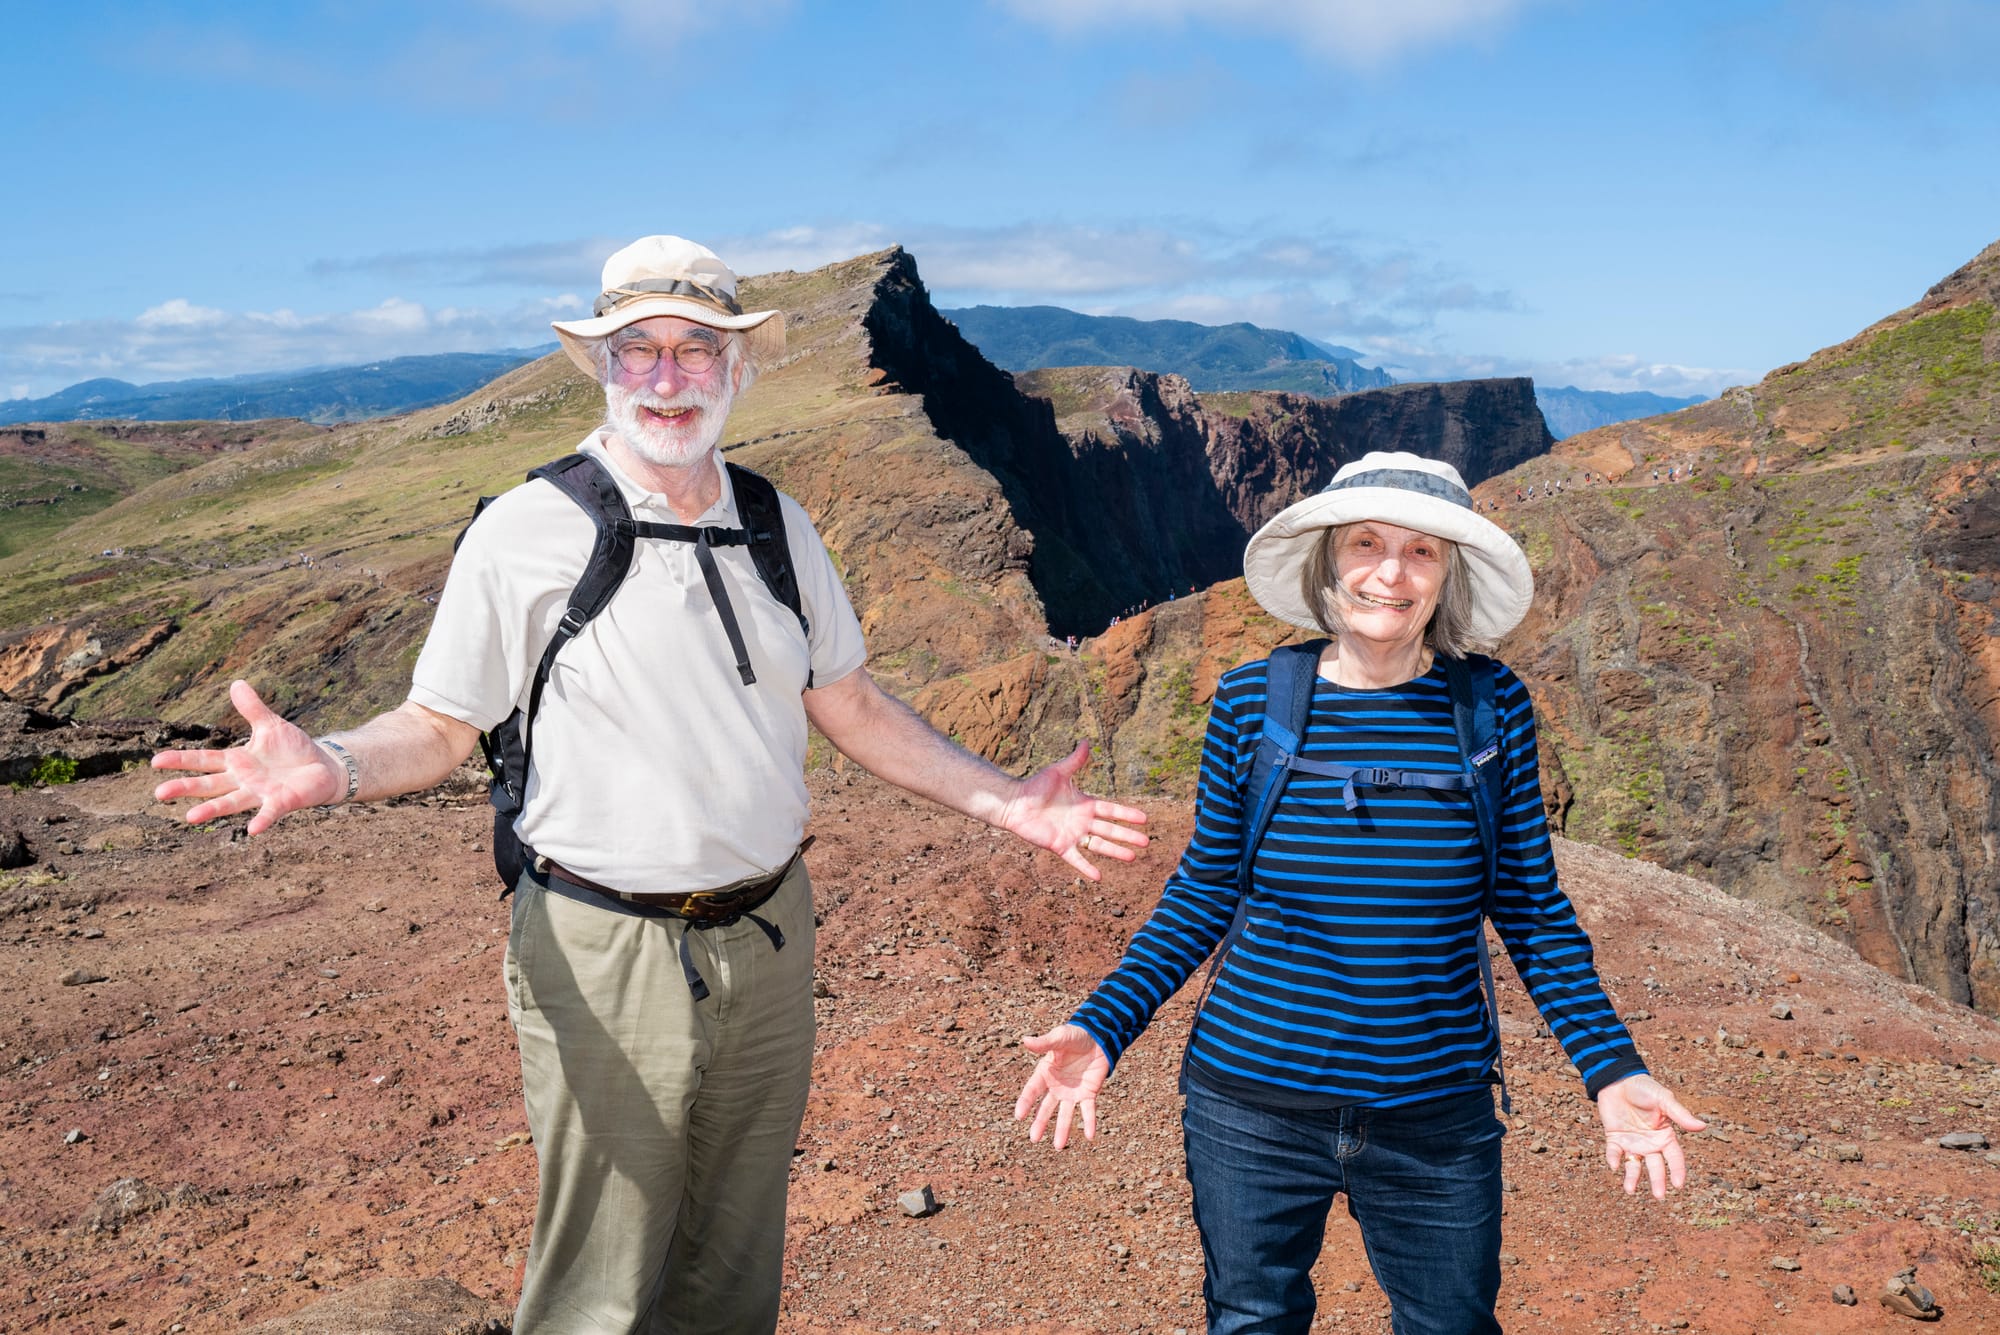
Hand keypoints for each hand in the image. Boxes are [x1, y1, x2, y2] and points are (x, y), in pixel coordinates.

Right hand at [151, 680, 340, 833]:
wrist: (323, 767)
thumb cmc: (293, 749)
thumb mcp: (271, 725)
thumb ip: (252, 708)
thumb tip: (236, 683)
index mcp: (237, 761)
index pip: (203, 760)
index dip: (180, 761)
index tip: (155, 761)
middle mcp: (243, 780)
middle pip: (209, 785)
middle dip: (185, 788)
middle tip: (159, 794)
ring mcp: (260, 793)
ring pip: (231, 802)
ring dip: (211, 810)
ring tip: (190, 818)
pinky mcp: (281, 802)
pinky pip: (269, 813)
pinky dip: (262, 820)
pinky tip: (253, 830)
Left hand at [998, 742, 1147, 880]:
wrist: (1015, 803)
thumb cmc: (1035, 786)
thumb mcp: (1059, 772)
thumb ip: (1075, 760)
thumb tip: (1086, 741)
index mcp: (1085, 804)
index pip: (1111, 810)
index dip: (1127, 814)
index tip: (1144, 818)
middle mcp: (1082, 821)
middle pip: (1110, 830)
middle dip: (1128, 836)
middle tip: (1146, 842)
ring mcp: (1072, 835)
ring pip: (1099, 845)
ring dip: (1115, 851)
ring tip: (1133, 857)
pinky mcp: (1060, 846)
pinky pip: (1076, 859)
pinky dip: (1086, 868)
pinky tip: (1098, 877)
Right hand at [1014, 1023, 1110, 1149]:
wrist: (1099, 1037)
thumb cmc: (1076, 1035)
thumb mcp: (1060, 1037)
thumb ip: (1044, 1043)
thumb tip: (1025, 1040)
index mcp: (1045, 1072)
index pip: (1032, 1090)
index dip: (1025, 1102)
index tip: (1018, 1116)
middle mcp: (1057, 1086)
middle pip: (1046, 1108)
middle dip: (1040, 1123)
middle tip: (1034, 1139)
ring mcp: (1072, 1092)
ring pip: (1065, 1114)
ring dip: (1062, 1130)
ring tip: (1059, 1146)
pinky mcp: (1088, 1093)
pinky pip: (1088, 1110)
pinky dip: (1089, 1123)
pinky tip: (1089, 1136)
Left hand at [1597, 1073, 1705, 1198]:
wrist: (1618, 1079)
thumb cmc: (1644, 1088)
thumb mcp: (1663, 1099)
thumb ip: (1679, 1114)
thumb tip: (1702, 1126)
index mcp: (1665, 1136)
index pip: (1674, 1158)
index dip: (1677, 1171)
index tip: (1678, 1184)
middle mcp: (1650, 1144)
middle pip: (1656, 1167)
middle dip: (1657, 1181)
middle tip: (1659, 1196)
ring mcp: (1632, 1143)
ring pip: (1634, 1166)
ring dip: (1632, 1177)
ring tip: (1630, 1189)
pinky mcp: (1615, 1138)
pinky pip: (1615, 1153)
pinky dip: (1614, 1159)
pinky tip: (1614, 1165)